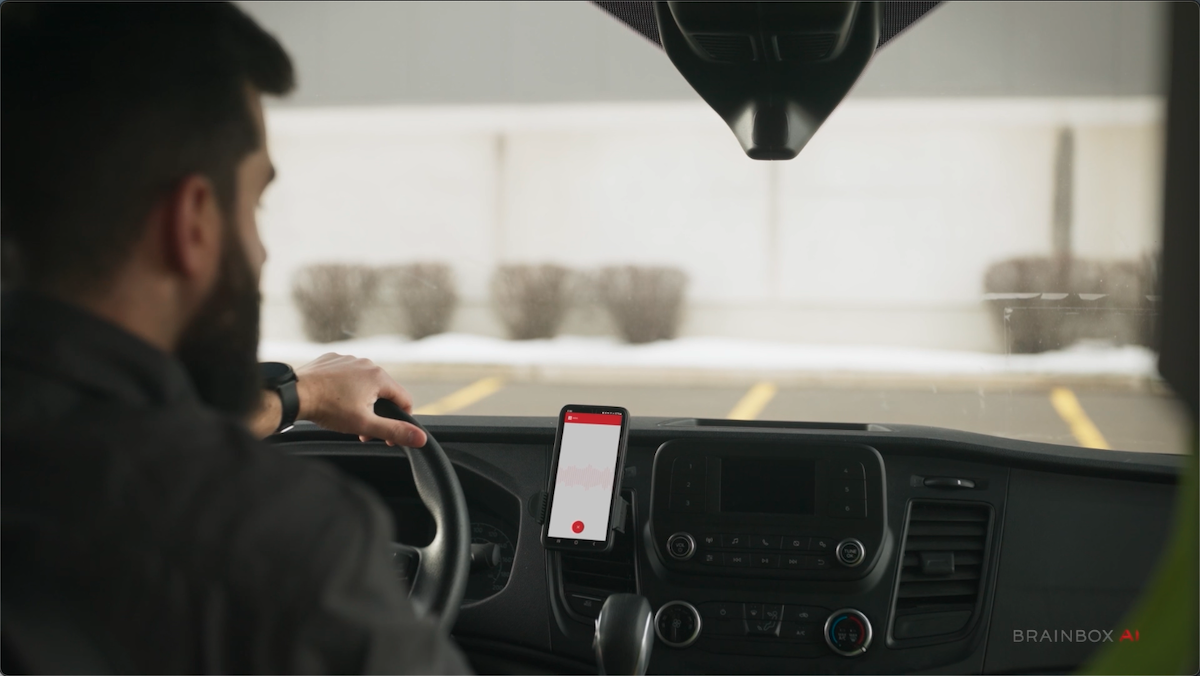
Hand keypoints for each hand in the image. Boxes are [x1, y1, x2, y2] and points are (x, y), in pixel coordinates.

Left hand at [295, 353, 426, 447]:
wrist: (295, 394)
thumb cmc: (329, 408)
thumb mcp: (365, 424)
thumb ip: (394, 431)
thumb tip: (420, 438)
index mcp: (379, 377)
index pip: (404, 399)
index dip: (400, 420)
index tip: (387, 435)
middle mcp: (367, 363)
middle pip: (383, 392)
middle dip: (377, 413)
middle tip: (363, 430)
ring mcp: (348, 359)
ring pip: (364, 383)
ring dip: (361, 401)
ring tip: (346, 416)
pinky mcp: (332, 360)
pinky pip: (346, 375)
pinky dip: (344, 388)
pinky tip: (333, 400)